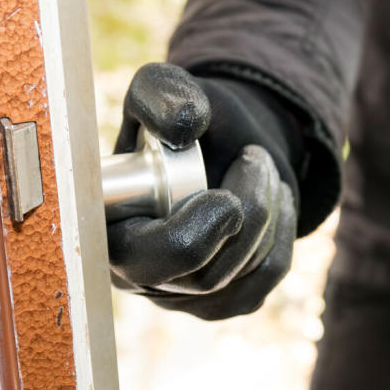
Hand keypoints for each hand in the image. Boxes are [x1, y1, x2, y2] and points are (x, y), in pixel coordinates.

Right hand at [108, 63, 300, 319]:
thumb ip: (162, 95)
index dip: (192, 234)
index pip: (145, 261)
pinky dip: (281, 232)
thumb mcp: (166, 89)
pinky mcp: (225, 300)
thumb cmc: (187, 121)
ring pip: (242, 276)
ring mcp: (183, 296)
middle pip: (204, 277)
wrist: (227, 141)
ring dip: (268, 212)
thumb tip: (183, 129)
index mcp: (108, 233)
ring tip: (260, 165)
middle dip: (247, 215)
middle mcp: (139, 275)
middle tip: (256, 161)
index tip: (227, 195)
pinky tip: (275, 198)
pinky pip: (266, 278)